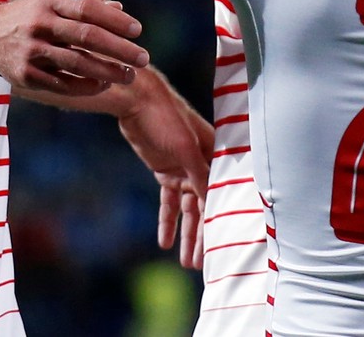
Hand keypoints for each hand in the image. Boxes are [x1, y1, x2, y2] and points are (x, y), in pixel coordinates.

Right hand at [0, 0, 148, 96]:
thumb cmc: (33, 13)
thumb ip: (87, 1)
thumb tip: (120, 9)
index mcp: (51, 0)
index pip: (88, 8)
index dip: (115, 20)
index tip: (137, 30)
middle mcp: (40, 23)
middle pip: (87, 37)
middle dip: (119, 49)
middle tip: (143, 58)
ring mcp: (32, 50)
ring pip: (77, 64)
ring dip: (108, 71)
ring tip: (129, 76)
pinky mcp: (25, 75)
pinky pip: (62, 84)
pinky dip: (86, 86)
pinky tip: (104, 84)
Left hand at [116, 69, 213, 267]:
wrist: (137, 100)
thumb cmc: (166, 117)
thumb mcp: (186, 148)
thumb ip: (200, 175)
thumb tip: (213, 202)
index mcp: (215, 156)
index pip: (222, 193)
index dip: (223, 218)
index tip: (227, 244)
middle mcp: (204, 164)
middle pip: (206, 206)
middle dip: (204, 235)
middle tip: (203, 264)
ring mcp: (184, 169)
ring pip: (188, 209)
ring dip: (187, 234)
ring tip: (187, 262)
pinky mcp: (165, 170)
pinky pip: (169, 202)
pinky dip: (167, 221)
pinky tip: (164, 242)